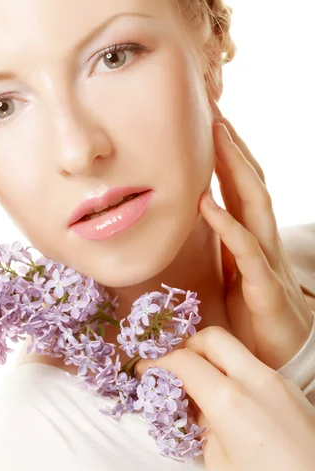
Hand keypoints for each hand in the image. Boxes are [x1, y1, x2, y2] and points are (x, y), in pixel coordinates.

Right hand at [134, 326, 314, 470]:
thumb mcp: (223, 470)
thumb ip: (205, 435)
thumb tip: (203, 418)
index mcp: (229, 399)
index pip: (183, 362)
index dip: (157, 363)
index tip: (145, 370)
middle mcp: (253, 378)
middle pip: (211, 338)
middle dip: (187, 347)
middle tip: (176, 370)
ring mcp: (276, 379)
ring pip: (235, 351)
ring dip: (212, 361)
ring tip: (203, 391)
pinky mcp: (291, 388)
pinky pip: (253, 368)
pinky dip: (234, 374)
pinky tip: (232, 404)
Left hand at [198, 100, 312, 369]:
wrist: (280, 359)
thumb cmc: (252, 316)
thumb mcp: (230, 274)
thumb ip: (218, 244)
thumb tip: (190, 217)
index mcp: (251, 236)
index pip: (241, 186)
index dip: (227, 154)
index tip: (208, 121)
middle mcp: (262, 240)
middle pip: (251, 184)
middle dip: (234, 147)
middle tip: (215, 111)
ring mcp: (266, 261)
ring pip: (255, 206)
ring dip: (237, 170)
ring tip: (218, 138)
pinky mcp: (264, 287)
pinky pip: (246, 250)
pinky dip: (228, 225)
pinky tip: (207, 203)